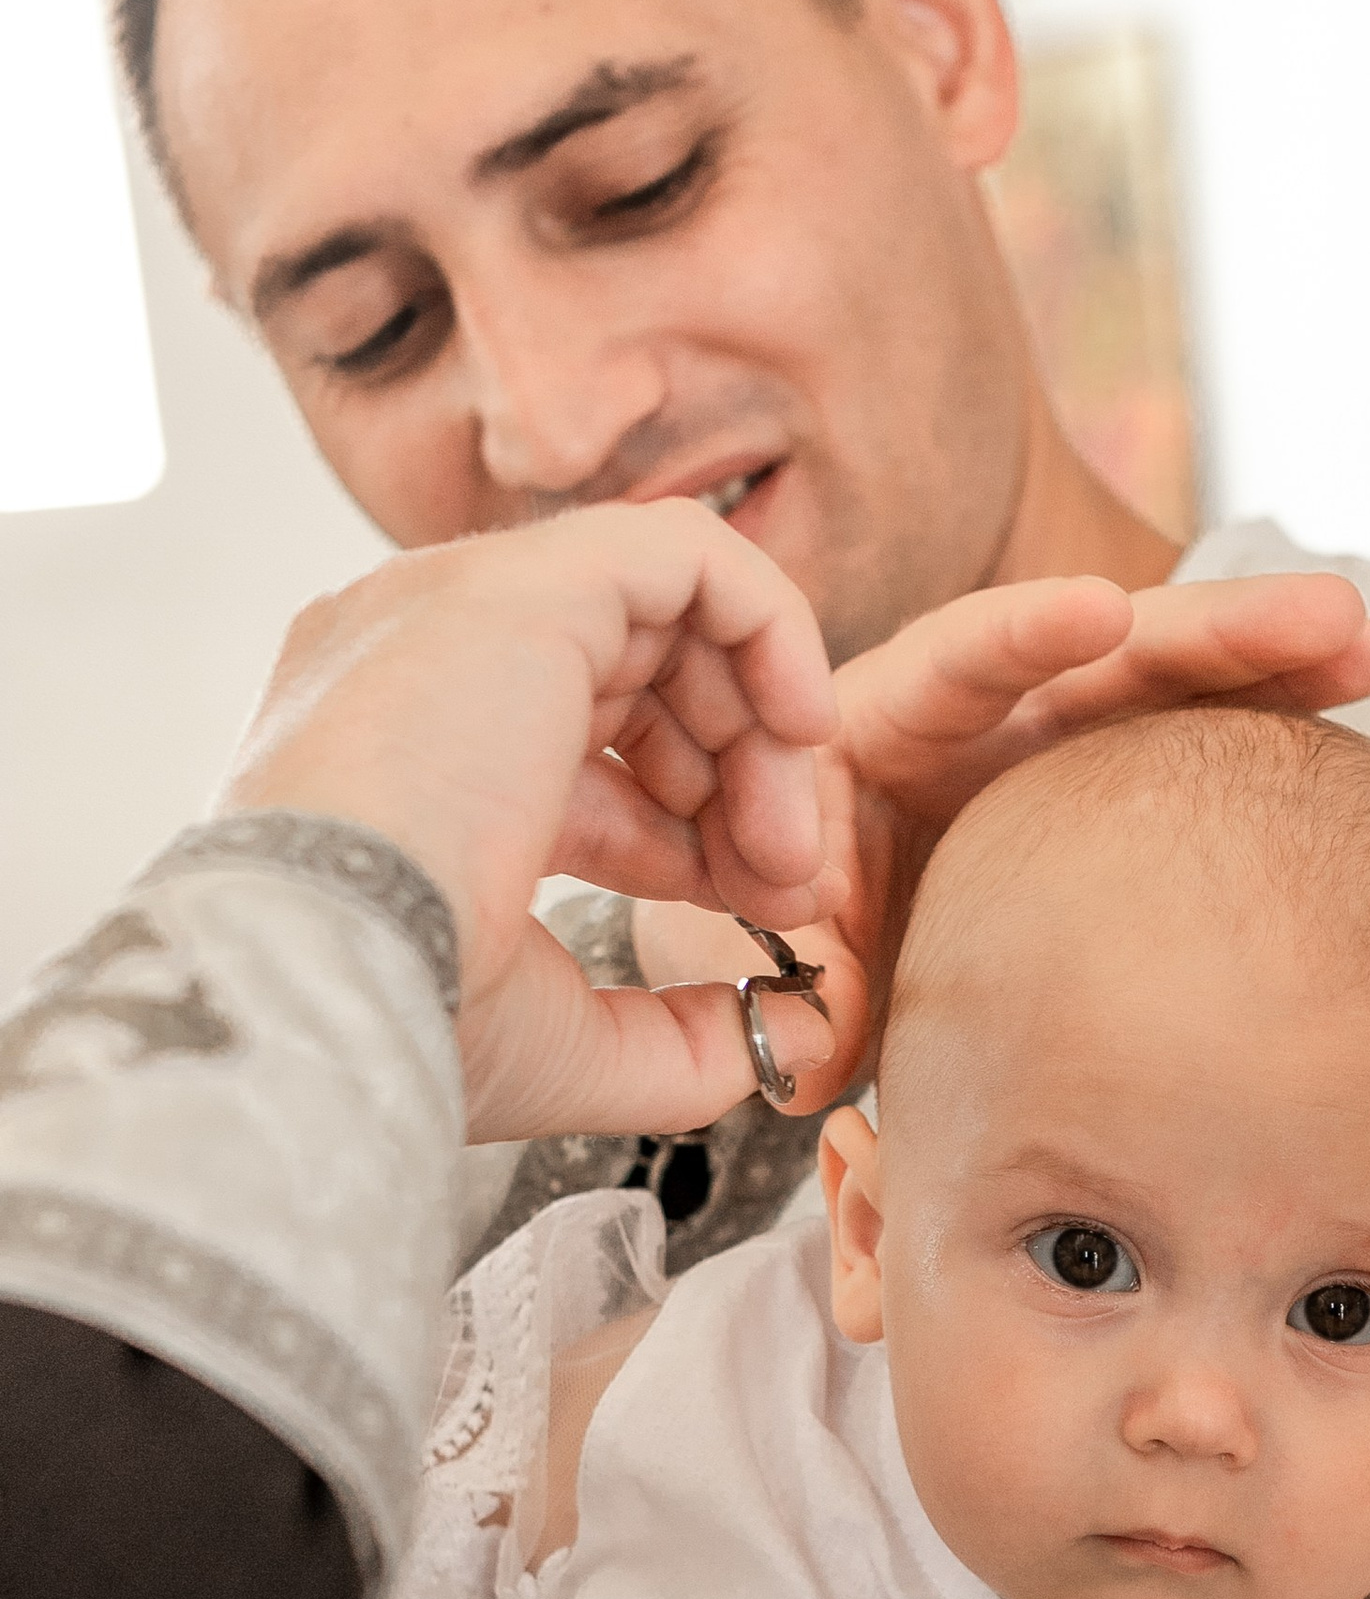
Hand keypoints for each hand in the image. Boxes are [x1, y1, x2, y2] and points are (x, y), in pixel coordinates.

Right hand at [223, 502, 847, 1143]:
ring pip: (669, 620)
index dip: (693, 835)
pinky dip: (772, 625)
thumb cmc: (414, 1020)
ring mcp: (462, 607)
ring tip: (786, 849)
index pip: (583, 762)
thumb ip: (686, 1041)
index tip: (759, 913)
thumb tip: (800, 1040)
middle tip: (791, 886)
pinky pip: (687, 550)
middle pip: (635, 684)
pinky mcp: (525, 578)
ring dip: (762, 734)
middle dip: (740, 784)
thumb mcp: (570, 1048)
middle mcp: (422, 664)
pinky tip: (807, 726)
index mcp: (404, 758)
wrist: (333, 971)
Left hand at [634, 565, 1369, 1107]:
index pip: (963, 652)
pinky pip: (1199, 754)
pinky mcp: (1114, 792)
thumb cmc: (756, 923)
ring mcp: (1062, 746)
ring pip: (1179, 689)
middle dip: (1221, 626)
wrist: (793, 947)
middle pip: (1114, 647)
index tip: (1103, 609)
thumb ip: (780, 991)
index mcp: (884, 719)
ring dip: (1279, 663)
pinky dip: (1272, 738)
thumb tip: (808, 1059)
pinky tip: (1362, 728)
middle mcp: (989, 712)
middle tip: (1335, 618)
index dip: (1031, 629)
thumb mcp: (746, 948)